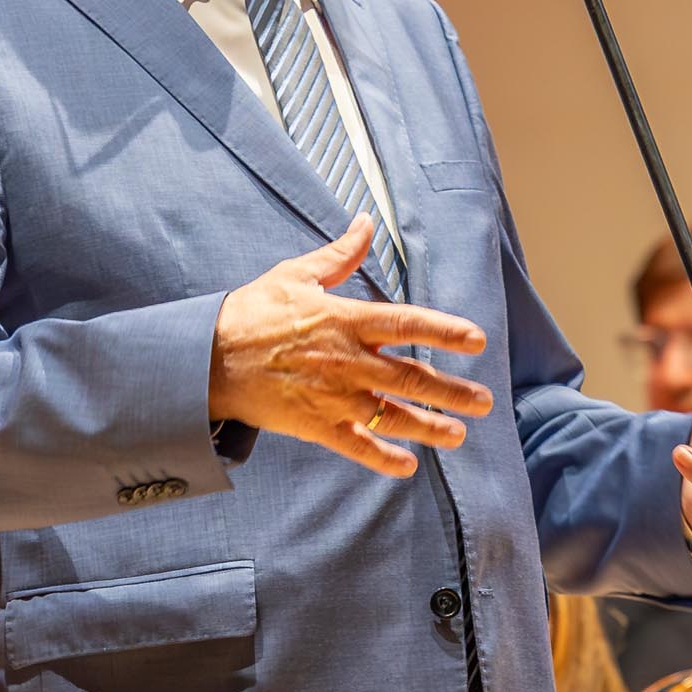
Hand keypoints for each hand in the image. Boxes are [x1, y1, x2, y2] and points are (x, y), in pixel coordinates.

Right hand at [211, 217, 494, 478]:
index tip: (476, 341)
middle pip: (412, 378)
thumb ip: (338, 256)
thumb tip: (365, 224)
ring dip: (430, 427)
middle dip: (452, 392)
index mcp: (346, 321)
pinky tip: (407, 467)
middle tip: (484, 402)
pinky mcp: (315, 425)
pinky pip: (357, 446)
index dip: (445, 332)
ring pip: (393, 416)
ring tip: (459, 434)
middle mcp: (348, 361)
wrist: (206, 358)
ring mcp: (333, 397)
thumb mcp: (295, 275)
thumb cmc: (251, 313)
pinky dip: (383, 459)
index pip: (407, 324)